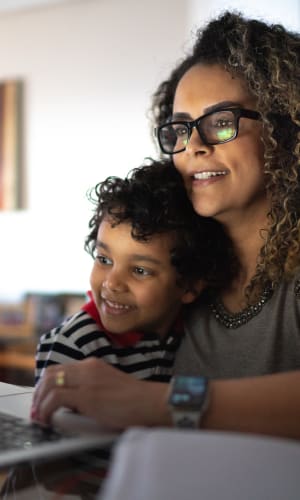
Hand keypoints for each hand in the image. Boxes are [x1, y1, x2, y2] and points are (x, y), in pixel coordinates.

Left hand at [32, 358, 170, 429]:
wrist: (150, 402)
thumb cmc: (134, 400)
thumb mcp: (108, 386)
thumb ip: (90, 388)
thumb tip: (70, 402)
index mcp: (93, 365)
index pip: (60, 369)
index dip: (46, 384)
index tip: (42, 399)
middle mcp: (88, 368)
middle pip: (50, 374)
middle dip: (38, 392)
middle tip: (37, 409)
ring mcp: (87, 380)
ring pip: (49, 384)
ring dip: (39, 402)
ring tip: (40, 416)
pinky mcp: (88, 395)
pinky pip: (56, 398)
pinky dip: (46, 409)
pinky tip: (47, 419)